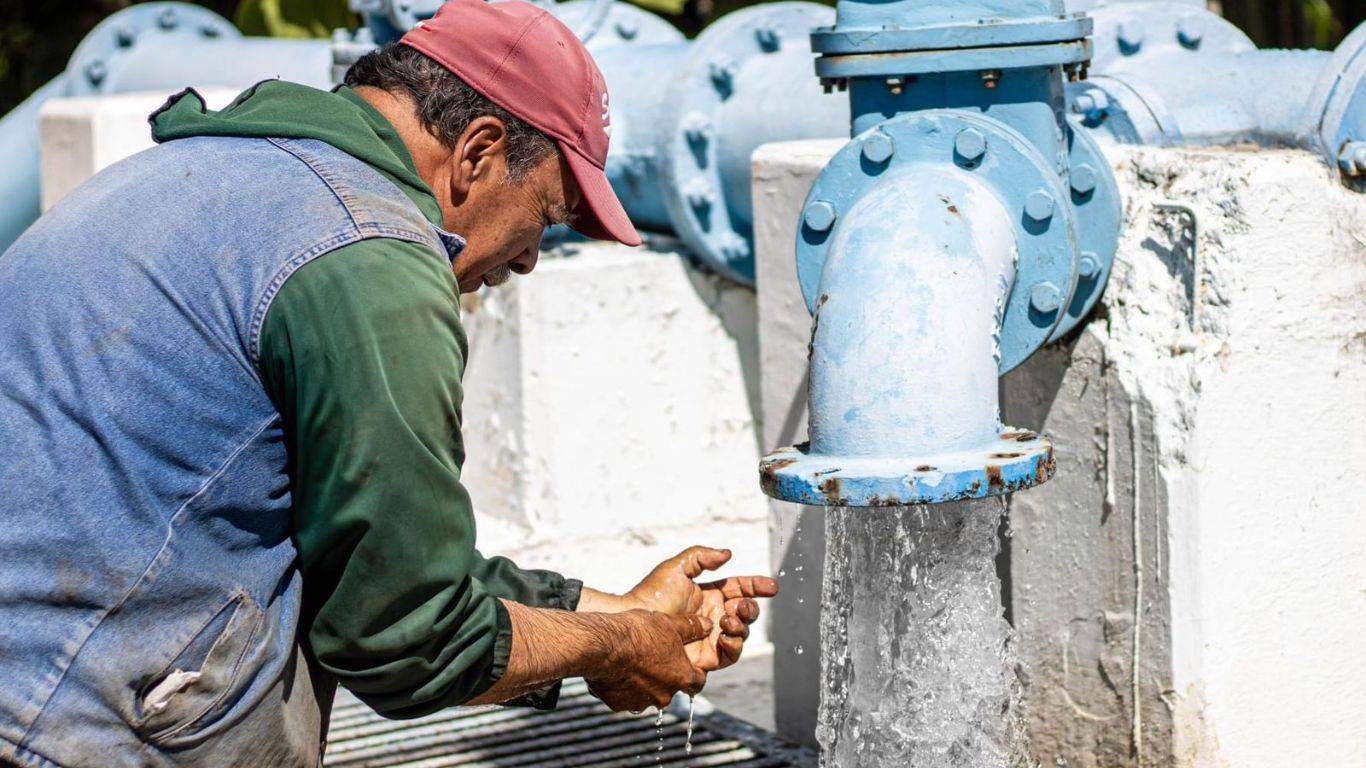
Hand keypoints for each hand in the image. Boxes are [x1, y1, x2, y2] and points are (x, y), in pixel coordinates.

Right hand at [585, 610, 711, 711]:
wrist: (604, 645)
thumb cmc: (640, 633)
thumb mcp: (670, 624)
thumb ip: (691, 627)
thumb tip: (708, 625)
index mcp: (682, 678)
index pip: (698, 682)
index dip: (694, 671)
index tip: (687, 662)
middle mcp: (664, 696)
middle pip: (671, 688)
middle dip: (665, 675)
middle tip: (653, 656)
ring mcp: (641, 702)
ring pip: (647, 694)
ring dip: (643, 682)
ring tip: (632, 661)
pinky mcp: (619, 704)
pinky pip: (624, 697)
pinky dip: (623, 687)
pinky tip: (616, 669)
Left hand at [621, 546, 778, 670]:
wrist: (636, 621)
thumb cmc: (651, 595)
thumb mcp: (676, 568)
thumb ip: (701, 556)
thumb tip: (727, 554)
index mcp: (709, 595)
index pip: (740, 588)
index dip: (757, 586)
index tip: (772, 587)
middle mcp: (713, 616)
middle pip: (745, 613)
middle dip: (750, 609)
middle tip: (742, 607)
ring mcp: (711, 637)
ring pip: (741, 634)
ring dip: (741, 627)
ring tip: (728, 621)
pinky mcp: (706, 657)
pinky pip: (730, 655)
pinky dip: (733, 646)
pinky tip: (724, 636)